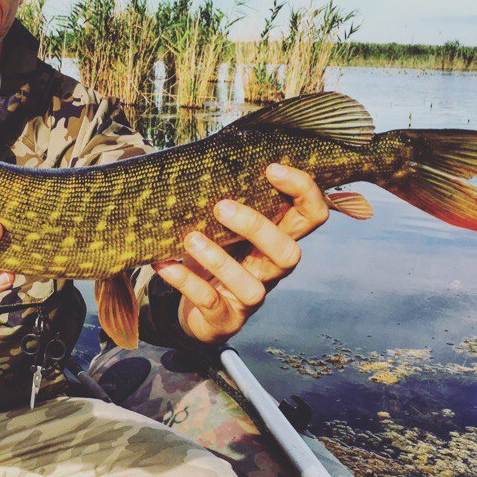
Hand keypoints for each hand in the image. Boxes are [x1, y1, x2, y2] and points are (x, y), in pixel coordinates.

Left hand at [152, 164, 327, 342]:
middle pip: (289, 253)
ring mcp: (250, 297)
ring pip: (252, 286)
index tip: (272, 168)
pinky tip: (165, 265)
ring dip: (220, 260)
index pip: (311, 216)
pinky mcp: (225, 318)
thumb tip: (206, 158)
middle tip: (221, 207)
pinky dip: (187, 282)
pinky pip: (210, 302)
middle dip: (258, 227)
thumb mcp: (223, 227)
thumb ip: (228, 200)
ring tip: (191, 239)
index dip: (303, 191)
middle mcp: (270, 270)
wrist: (195, 309)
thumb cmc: (214, 254)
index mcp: (277, 240)